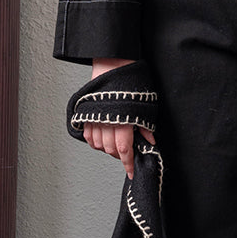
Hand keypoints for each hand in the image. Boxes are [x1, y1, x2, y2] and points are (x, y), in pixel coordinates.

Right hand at [84, 57, 155, 180]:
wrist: (113, 64)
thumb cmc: (131, 81)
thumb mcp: (145, 104)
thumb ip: (145, 125)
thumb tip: (150, 142)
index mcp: (123, 119)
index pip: (125, 149)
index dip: (128, 164)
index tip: (132, 173)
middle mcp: (107, 121)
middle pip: (111, 149)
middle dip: (120, 155)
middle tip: (128, 154)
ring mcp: (94, 118)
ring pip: (99, 145)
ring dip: (108, 149)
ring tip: (117, 145)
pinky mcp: (86, 115)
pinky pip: (88, 137)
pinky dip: (95, 142)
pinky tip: (103, 139)